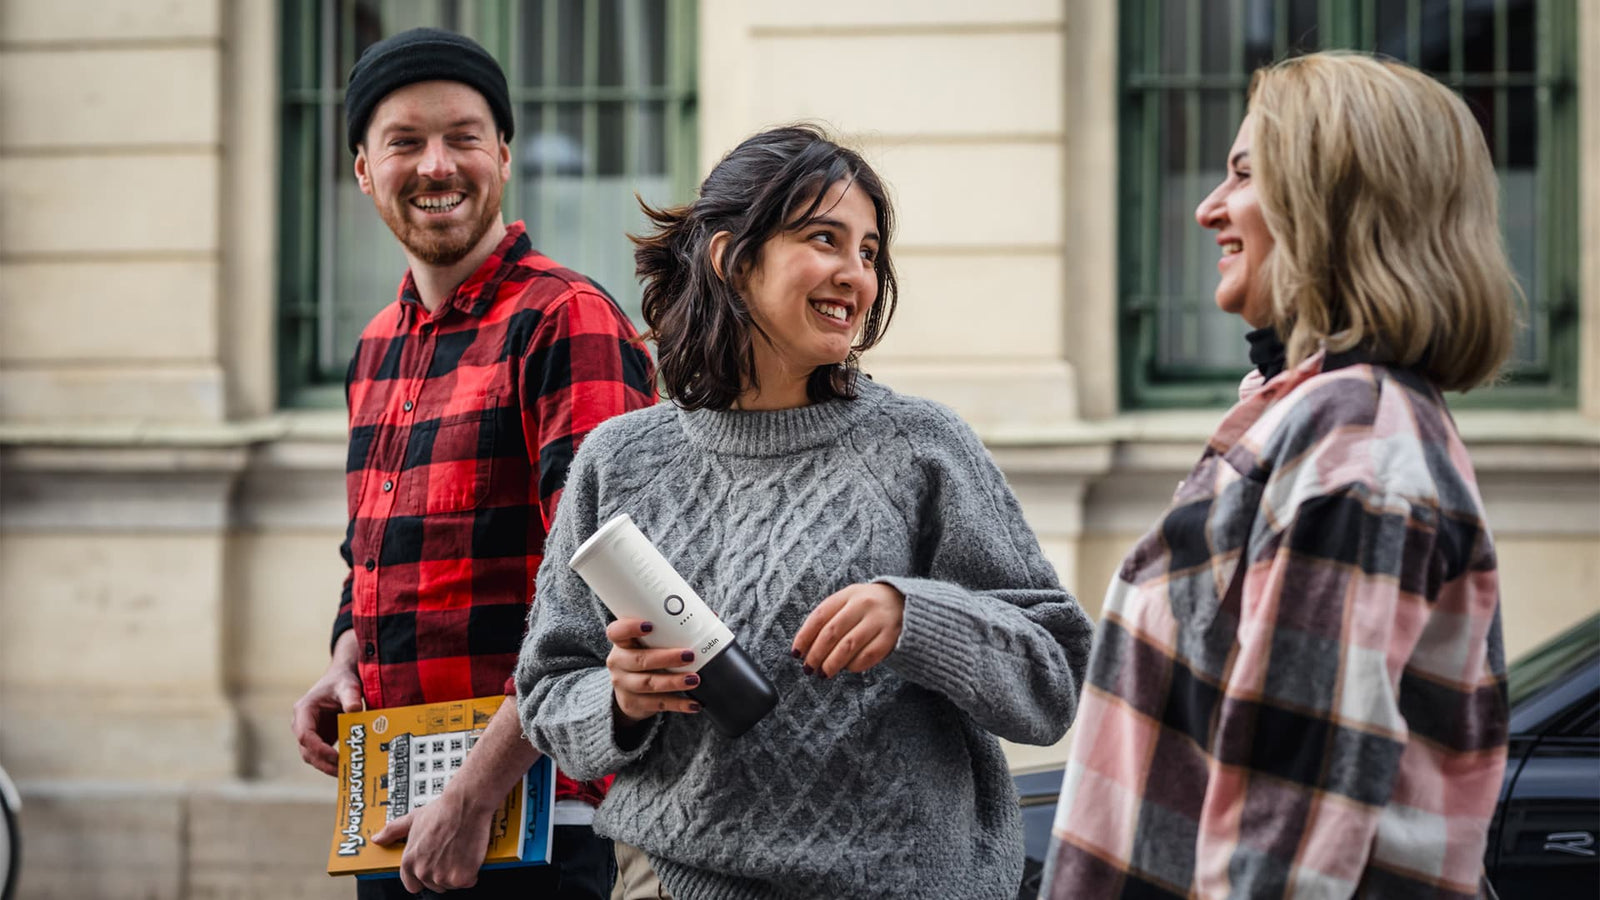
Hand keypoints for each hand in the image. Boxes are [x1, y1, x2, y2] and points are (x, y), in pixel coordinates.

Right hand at [290, 631, 364, 775]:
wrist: (341, 679)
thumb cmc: (342, 681)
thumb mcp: (348, 685)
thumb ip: (351, 697)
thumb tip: (355, 711)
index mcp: (304, 710)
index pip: (305, 735)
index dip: (319, 749)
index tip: (336, 757)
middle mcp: (302, 724)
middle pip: (307, 751)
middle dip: (324, 763)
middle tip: (344, 772)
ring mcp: (310, 733)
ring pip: (313, 757)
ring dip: (328, 766)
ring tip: (347, 772)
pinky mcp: (319, 739)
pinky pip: (323, 755)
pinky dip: (333, 762)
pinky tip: (349, 767)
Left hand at [370, 789, 491, 893]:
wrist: (465, 805)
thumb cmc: (441, 811)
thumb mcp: (412, 819)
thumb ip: (392, 831)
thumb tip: (377, 839)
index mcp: (409, 862)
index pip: (412, 885)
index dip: (424, 877)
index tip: (433, 868)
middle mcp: (423, 872)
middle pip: (435, 885)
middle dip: (444, 873)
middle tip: (451, 853)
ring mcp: (441, 876)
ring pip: (451, 884)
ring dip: (458, 872)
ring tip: (460, 852)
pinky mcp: (460, 877)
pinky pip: (468, 881)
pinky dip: (472, 872)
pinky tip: (470, 855)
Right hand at [605, 617, 703, 725]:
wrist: (630, 692)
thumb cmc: (646, 657)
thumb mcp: (649, 643)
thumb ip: (670, 630)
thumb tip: (709, 616)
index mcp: (621, 643)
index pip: (617, 632)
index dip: (629, 628)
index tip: (649, 625)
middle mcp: (618, 663)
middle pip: (638, 660)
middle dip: (665, 658)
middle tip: (689, 655)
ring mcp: (624, 685)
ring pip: (648, 683)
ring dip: (673, 682)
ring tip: (694, 679)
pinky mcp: (634, 704)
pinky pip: (657, 704)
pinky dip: (678, 704)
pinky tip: (694, 704)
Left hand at [792, 582, 904, 678]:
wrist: (905, 603)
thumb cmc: (868, 607)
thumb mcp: (849, 601)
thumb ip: (830, 618)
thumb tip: (806, 647)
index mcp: (848, 594)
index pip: (819, 616)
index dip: (805, 636)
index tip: (796, 653)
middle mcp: (863, 604)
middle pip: (831, 633)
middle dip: (816, 654)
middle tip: (809, 668)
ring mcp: (878, 620)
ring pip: (848, 646)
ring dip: (832, 663)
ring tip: (824, 673)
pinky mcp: (891, 636)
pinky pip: (868, 655)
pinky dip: (854, 666)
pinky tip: (847, 669)